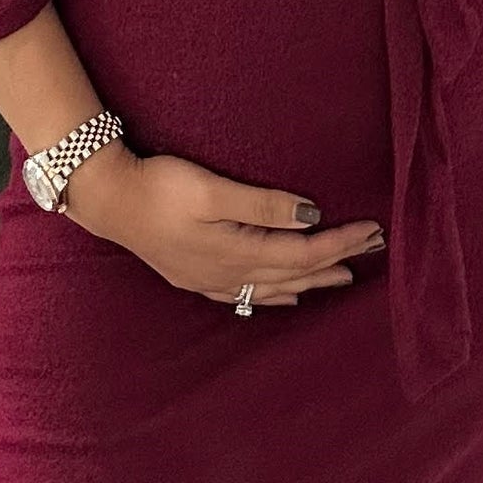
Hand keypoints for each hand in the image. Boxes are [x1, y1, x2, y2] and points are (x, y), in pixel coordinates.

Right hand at [63, 149, 385, 308]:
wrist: (107, 199)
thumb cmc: (158, 187)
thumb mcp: (211, 189)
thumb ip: (263, 205)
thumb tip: (311, 215)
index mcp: (237, 251)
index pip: (304, 252)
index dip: (341, 243)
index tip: (374, 230)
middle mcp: (228, 273)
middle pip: (295, 272)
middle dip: (337, 260)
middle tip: (375, 249)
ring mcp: (210, 279)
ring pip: (275, 286)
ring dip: (312, 280)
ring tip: (343, 276)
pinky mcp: (195, 275)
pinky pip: (247, 293)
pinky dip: (274, 293)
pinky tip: (285, 296)